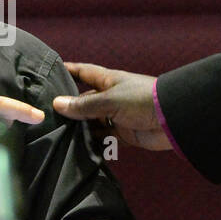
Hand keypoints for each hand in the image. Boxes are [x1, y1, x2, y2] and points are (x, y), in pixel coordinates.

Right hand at [51, 62, 170, 150]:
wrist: (174, 119)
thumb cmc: (142, 100)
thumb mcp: (109, 100)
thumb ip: (84, 105)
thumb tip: (57, 104)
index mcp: (108, 81)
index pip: (83, 72)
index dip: (68, 71)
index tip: (49, 72)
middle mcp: (110, 97)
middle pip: (84, 101)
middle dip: (69, 108)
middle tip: (47, 116)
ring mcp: (117, 116)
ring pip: (92, 122)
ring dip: (80, 129)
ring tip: (58, 135)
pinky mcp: (124, 134)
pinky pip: (104, 138)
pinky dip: (94, 143)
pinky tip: (79, 148)